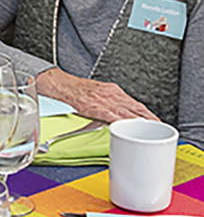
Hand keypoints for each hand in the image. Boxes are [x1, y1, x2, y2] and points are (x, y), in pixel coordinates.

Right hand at [35, 68, 157, 123]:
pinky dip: (123, 123)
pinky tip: (130, 129)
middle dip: (149, 120)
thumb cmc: (74, 90)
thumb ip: (108, 104)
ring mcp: (105, 100)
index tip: (156, 123)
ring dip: (141, 123)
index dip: (148, 115)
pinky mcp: (95, 107)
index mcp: (113, 91)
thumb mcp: (96, 93)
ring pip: (128, 113)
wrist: (58, 84)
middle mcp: (112, 95)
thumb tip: (116, 117)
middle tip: (159, 130)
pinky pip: (113, 116)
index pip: (136, 104)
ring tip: (150, 132)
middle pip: (137, 109)